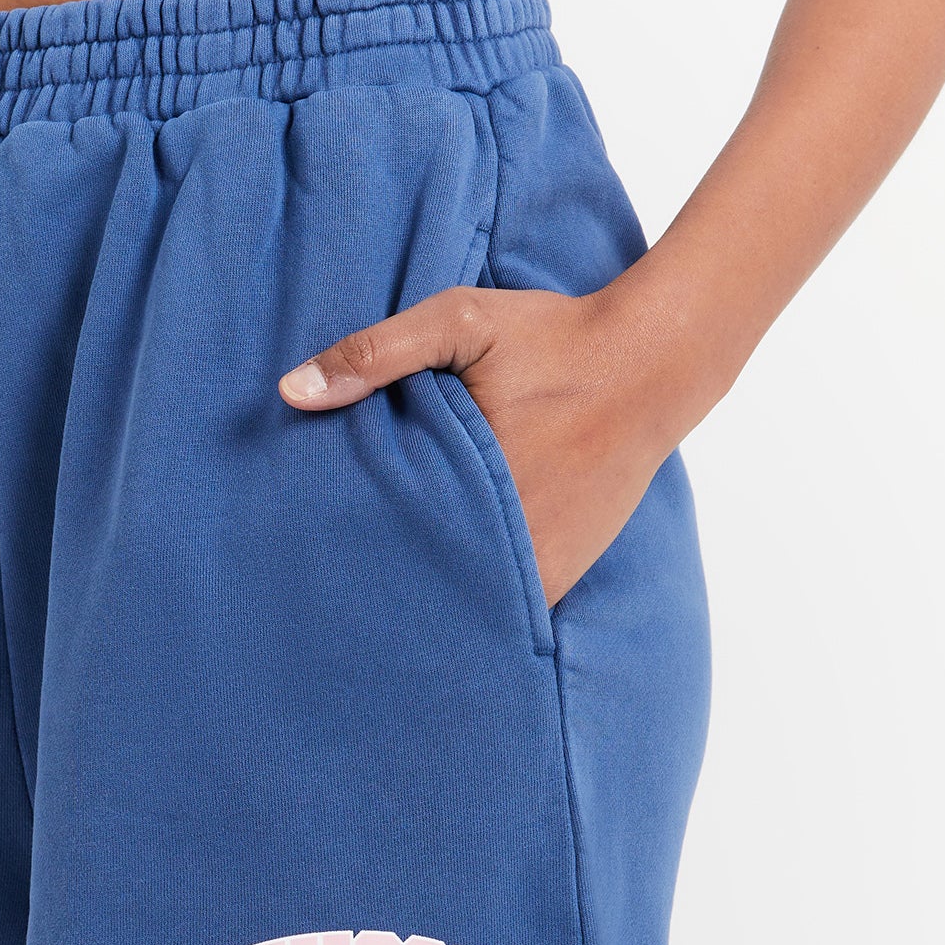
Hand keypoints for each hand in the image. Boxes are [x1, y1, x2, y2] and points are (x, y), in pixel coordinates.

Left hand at [278, 283, 676, 606]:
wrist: (654, 361)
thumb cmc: (552, 337)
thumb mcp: (459, 322)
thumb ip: (374, 353)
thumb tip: (290, 393)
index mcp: (470, 485)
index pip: (385, 550)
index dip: (346, 566)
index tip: (310, 575)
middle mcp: (509, 540)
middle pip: (422, 592)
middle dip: (380, 598)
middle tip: (331, 610)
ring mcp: (540, 565)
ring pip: (464, 611)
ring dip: (428, 609)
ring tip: (377, 622)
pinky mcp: (562, 572)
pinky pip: (506, 609)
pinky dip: (475, 609)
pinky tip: (439, 610)